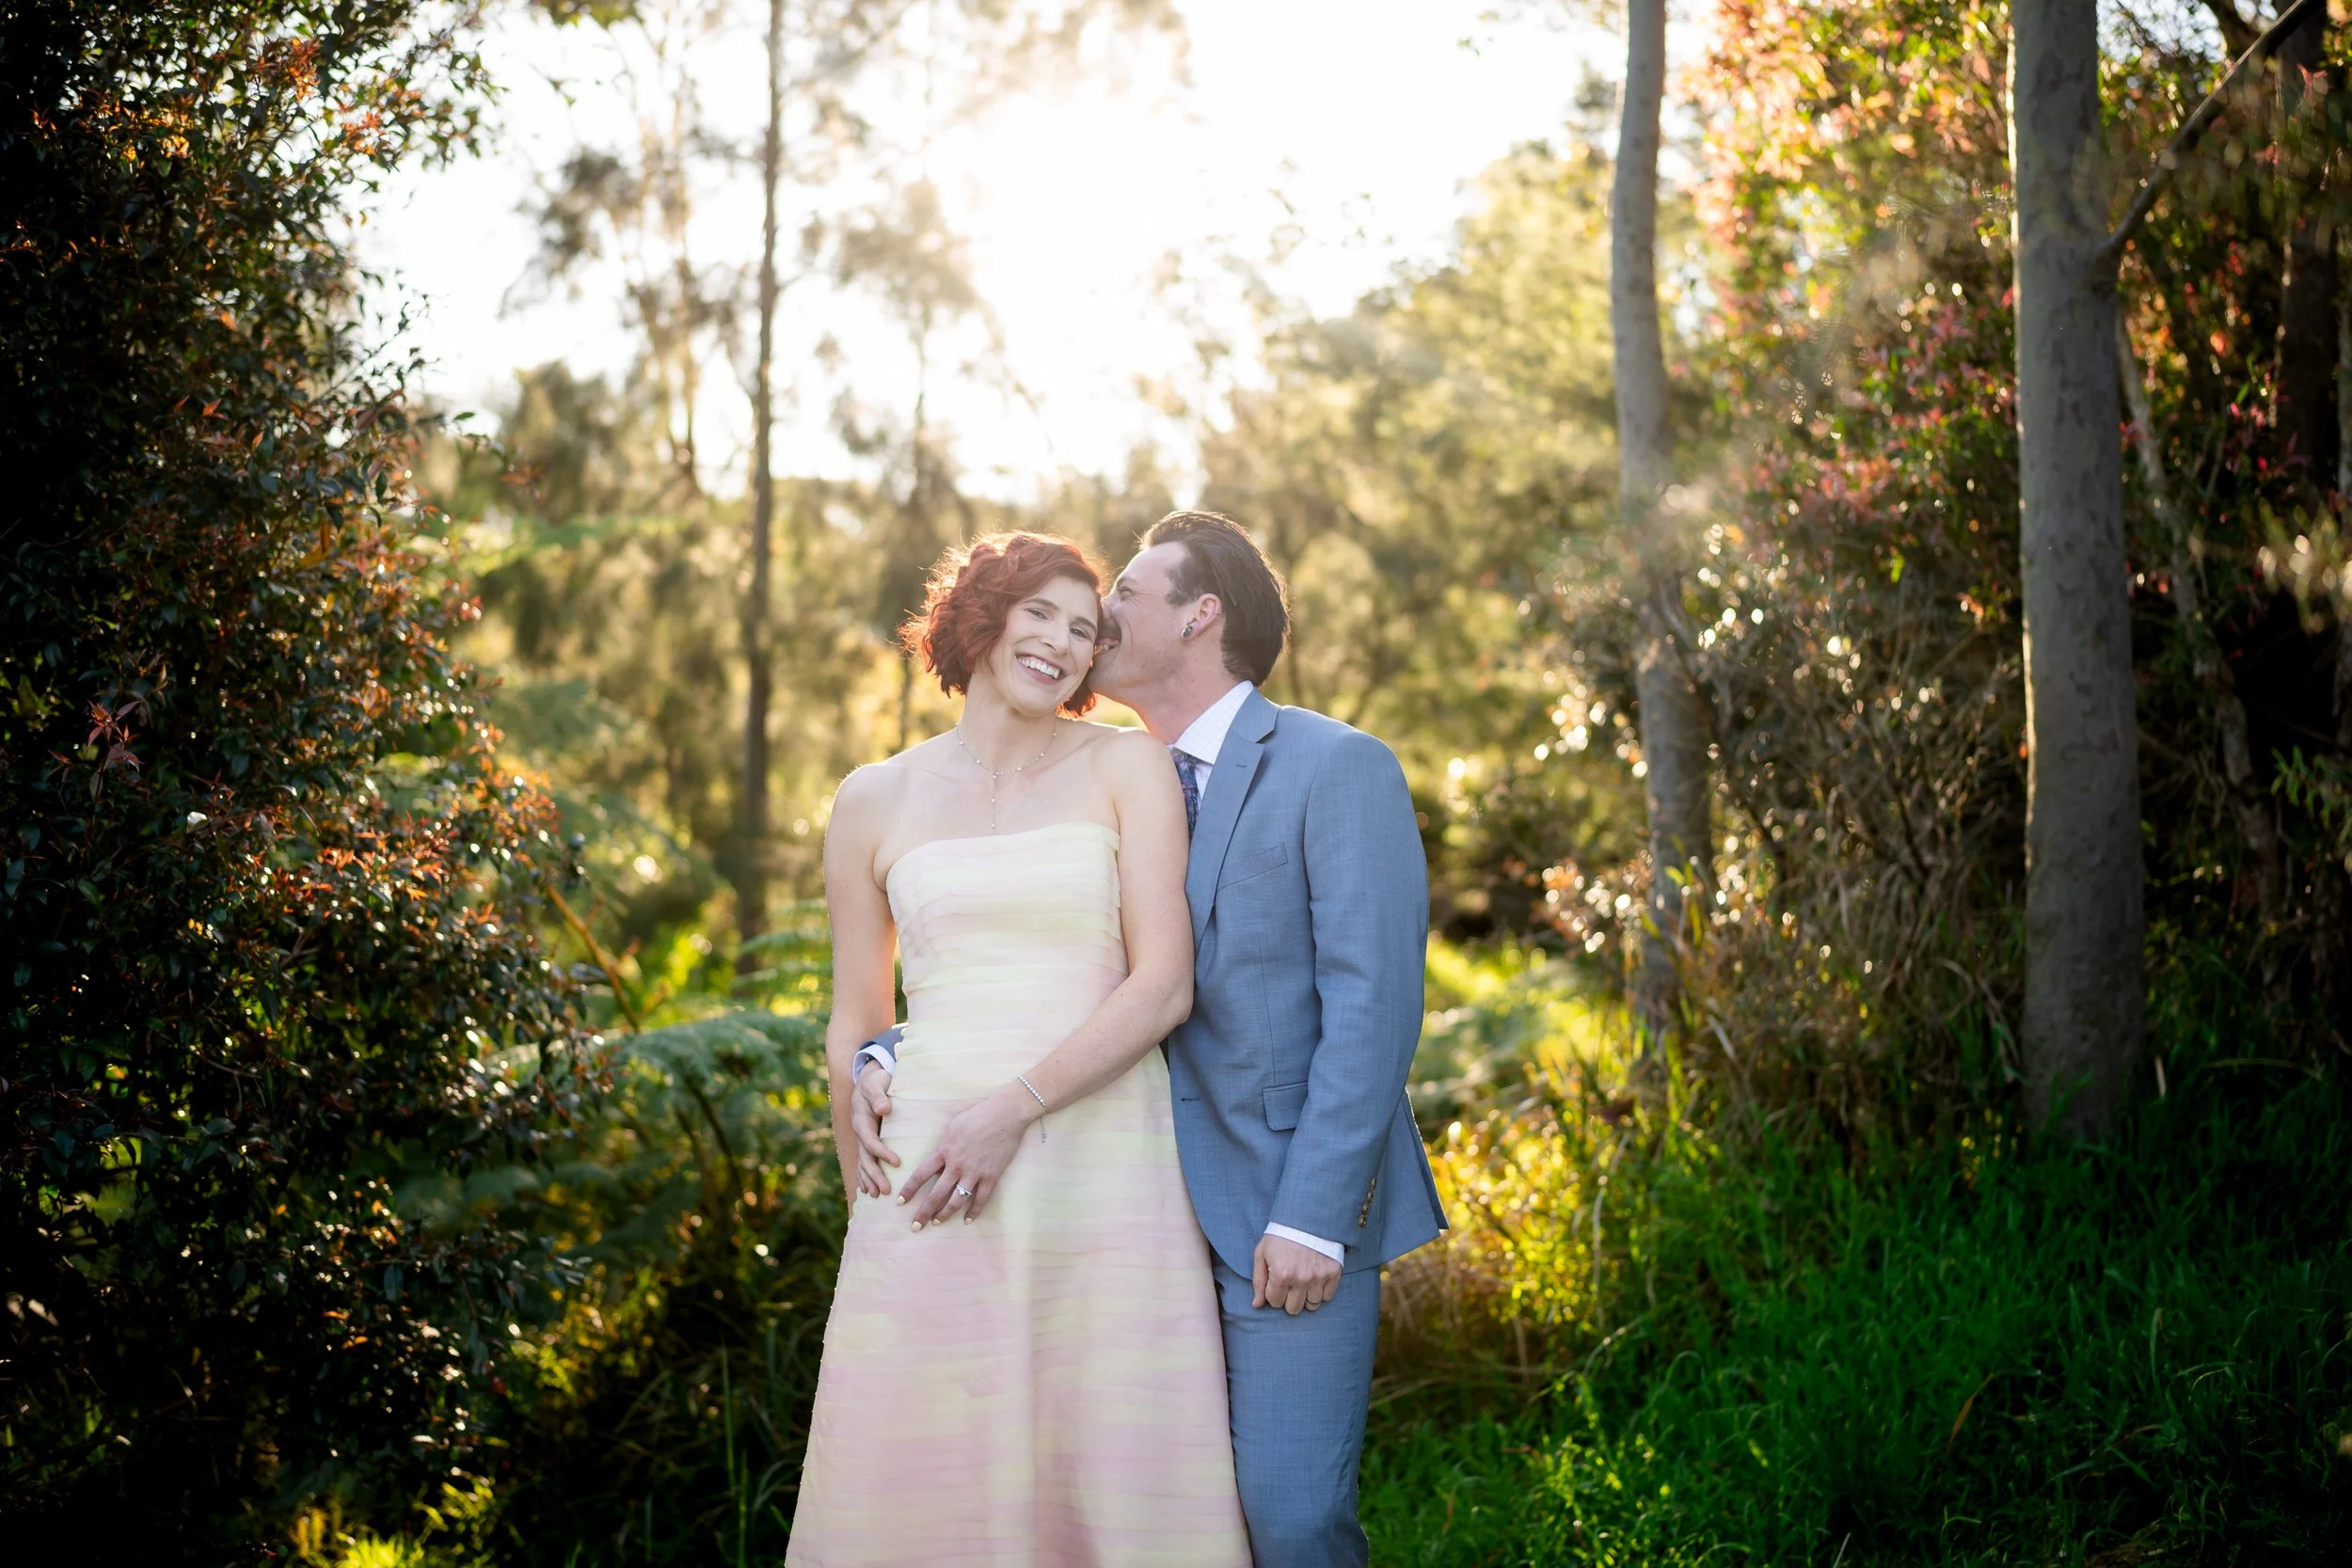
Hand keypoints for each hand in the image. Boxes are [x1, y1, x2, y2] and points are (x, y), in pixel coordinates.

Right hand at [851, 1068, 897, 1197]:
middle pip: (865, 1159)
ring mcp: (862, 1139)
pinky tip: (867, 1190)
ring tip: (876, 1196)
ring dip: (868, 1180)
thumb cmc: (876, 1082)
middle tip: (886, 1191)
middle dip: (874, 1175)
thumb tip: (884, 1108)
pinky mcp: (866, 1142)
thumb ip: (878, 1096)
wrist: (868, 1081)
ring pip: (863, 1163)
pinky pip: (864, 1161)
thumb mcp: (876, 1084)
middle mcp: (860, 1133)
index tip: (897, 1163)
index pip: (871, 1142)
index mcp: (862, 1121)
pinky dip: (864, 1176)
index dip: (882, 1154)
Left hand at [896, 1084, 1032, 1227]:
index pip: (920, 1175)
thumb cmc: (977, 1115)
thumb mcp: (952, 1127)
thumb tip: (937, 1162)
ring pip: (956, 1201)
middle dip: (924, 1212)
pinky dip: (974, 1212)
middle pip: (936, 1194)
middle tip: (916, 1226)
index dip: (909, 1190)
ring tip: (937, 1223)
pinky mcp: (991, 1176)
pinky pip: (981, 1199)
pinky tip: (968, 1220)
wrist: (1005, 1114)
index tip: (900, 1202)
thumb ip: (943, 1146)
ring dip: (945, 1215)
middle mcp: (956, 1165)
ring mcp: (974, 1172)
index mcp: (944, 1151)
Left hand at [1253, 1234, 1341, 1315]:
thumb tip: (1256, 1305)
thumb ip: (1258, 1281)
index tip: (1276, 1281)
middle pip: (1293, 1309)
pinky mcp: (1333, 1273)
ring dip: (1306, 1297)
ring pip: (1312, 1305)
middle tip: (1290, 1283)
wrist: (1307, 1217)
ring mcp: (1319, 1277)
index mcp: (1281, 1275)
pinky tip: (1315, 1279)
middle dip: (1288, 1299)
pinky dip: (1321, 1292)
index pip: (1275, 1302)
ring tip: (1303, 1281)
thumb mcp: (1262, 1254)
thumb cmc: (1280, 1236)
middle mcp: (1301, 1279)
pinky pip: (1327, 1297)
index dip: (1273, 1293)